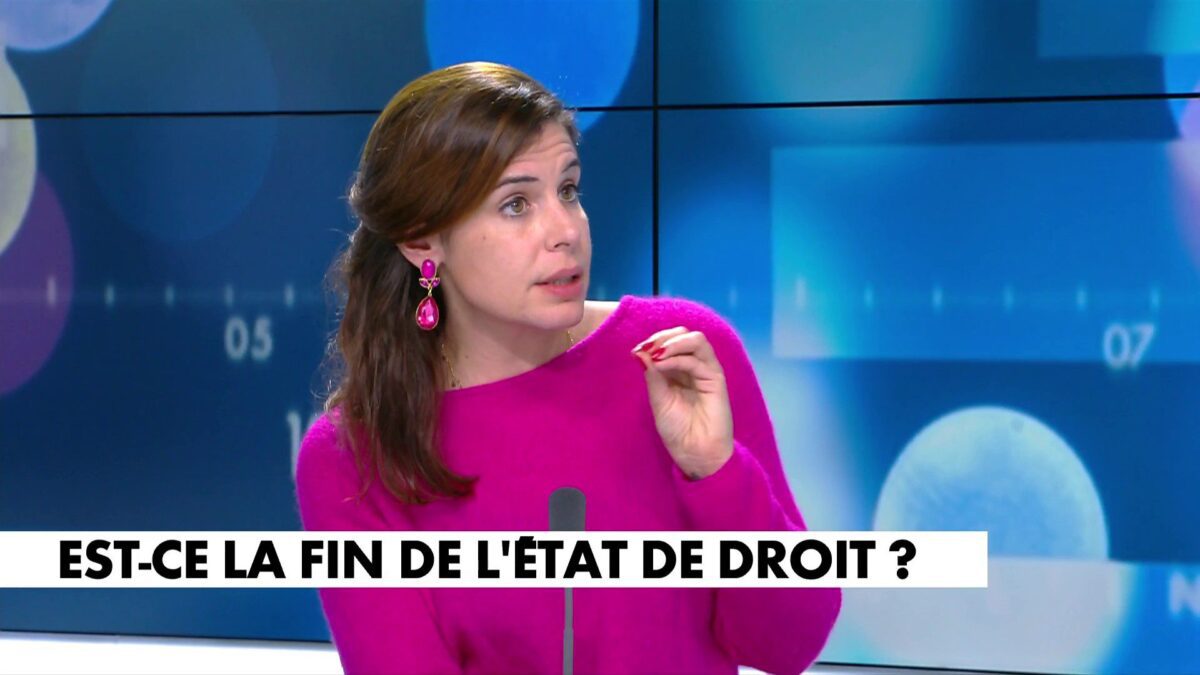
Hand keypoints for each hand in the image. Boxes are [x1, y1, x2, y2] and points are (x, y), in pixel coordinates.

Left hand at [631, 327, 733, 479]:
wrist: (695, 452)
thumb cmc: (677, 429)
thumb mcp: (658, 398)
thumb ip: (652, 374)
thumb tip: (639, 351)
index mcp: (678, 369)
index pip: (669, 342)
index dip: (654, 341)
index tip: (637, 350)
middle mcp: (693, 366)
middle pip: (683, 334)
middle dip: (663, 337)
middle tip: (646, 348)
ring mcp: (706, 370)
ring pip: (695, 339)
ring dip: (672, 342)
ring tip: (656, 353)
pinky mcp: (716, 379)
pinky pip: (698, 360)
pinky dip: (677, 358)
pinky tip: (662, 364)